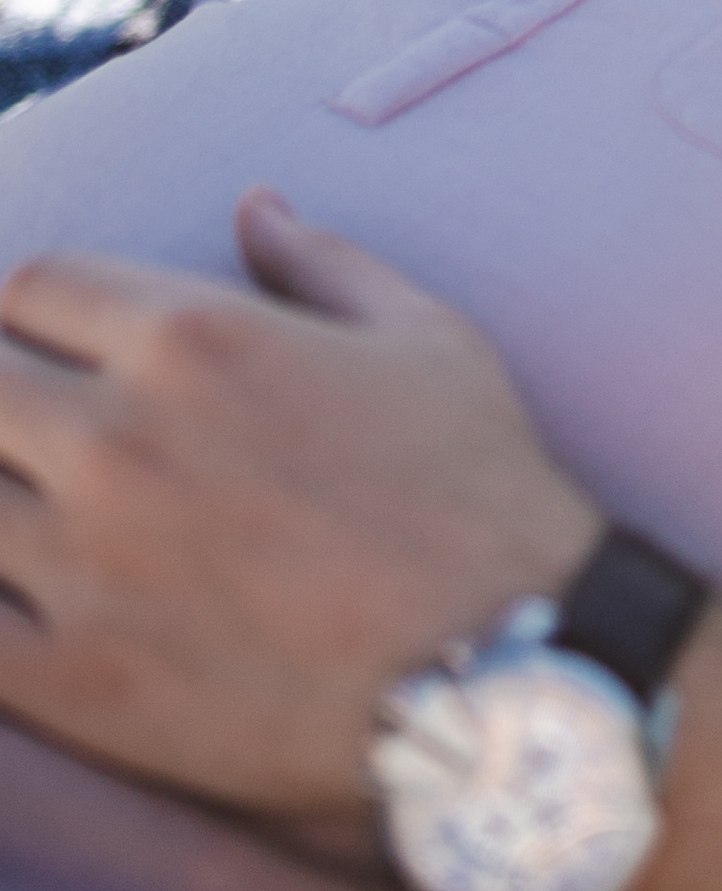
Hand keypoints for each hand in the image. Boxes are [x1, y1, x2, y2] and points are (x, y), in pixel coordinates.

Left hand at [0, 191, 594, 814]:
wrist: (502, 669)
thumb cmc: (474, 487)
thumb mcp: (421, 335)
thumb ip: (318, 261)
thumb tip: (254, 206)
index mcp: (193, 337)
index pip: (33, 287)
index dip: (44, 313)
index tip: (66, 347)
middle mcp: (117, 439)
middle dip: (8, 395)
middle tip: (51, 435)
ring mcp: (83, 566)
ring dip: (2, 500)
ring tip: (43, 519)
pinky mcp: (74, 683)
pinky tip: (34, 608)